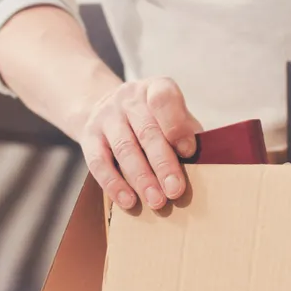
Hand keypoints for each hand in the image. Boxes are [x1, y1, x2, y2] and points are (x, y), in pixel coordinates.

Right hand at [78, 77, 202, 210]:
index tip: (188, 151)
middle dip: (163, 164)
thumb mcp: (171, 114)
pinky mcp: (89, 135)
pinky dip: (114, 184)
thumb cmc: (151, 118)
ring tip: (157, 201)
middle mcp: (129, 98)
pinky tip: (128, 201)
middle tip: (175, 190)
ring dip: (142, 178)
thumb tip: (201, 161)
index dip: (176, 125)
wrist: (103, 106)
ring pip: (125, 148)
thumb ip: (186, 131)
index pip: (164, 99)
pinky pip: (99, 162)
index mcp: (155, 89)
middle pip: (147, 131)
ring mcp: (106, 115)